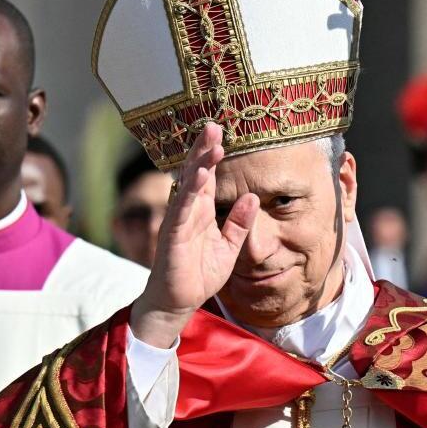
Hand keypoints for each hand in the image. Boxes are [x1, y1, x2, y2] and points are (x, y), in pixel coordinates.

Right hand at [130, 123, 258, 347]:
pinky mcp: (172, 234)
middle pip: (195, 171)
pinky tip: (199, 176)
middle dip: (203, 148)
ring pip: (188, 185)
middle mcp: (189, 210)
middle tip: (214, 125)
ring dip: (199, 163)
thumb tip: (253, 197)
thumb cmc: (199, 274)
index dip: (213, 154)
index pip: (208, 175)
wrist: (178, 302)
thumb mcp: (229, 247)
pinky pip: (182, 208)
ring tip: (212, 144)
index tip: (224, 132)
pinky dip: (191, 191)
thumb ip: (240, 223)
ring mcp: (178, 220)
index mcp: (202, 210)